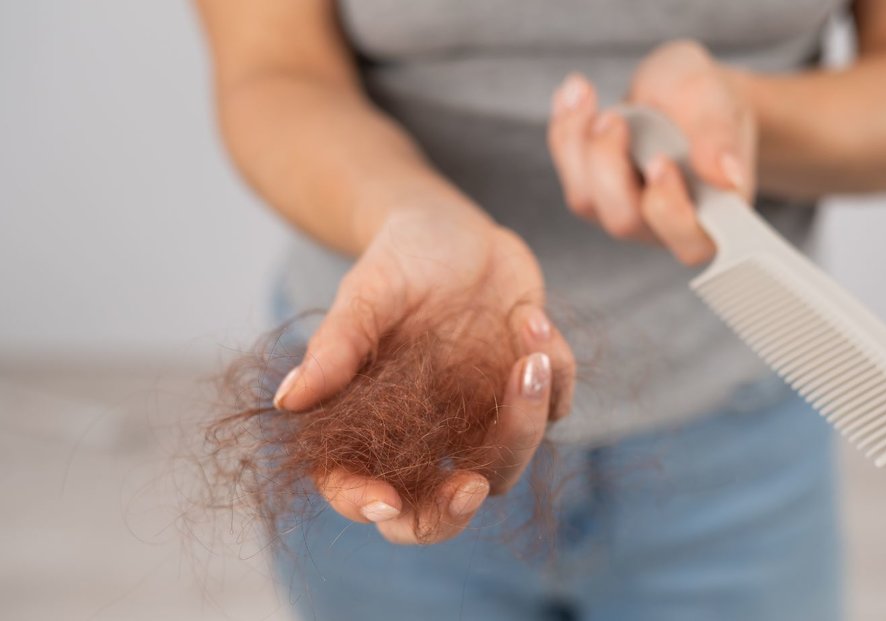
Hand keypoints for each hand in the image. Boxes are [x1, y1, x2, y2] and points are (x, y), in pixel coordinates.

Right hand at [273, 199, 575, 543]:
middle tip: (468, 487)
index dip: (363, 504)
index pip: (356, 484)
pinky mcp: (524, 389)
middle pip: (437, 507)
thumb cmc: (398, 260)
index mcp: (371, 422)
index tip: (384, 501)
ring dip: (524, 423)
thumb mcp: (367, 294)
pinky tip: (530, 317)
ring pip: (507, 464)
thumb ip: (337, 348)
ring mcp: (480, 417)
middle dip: (451, 511)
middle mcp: (426, 433)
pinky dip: (555, 372)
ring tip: (531, 358)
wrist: (454, 230)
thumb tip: (289, 400)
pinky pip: (555, 406)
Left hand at [547, 39, 757, 264]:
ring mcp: (626, 213)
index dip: (669, 209)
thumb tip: (728, 177)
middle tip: (614, 118)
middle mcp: (665, 227)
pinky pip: (569, 173)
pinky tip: (575, 93)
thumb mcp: (716, 102)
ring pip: (586, 200)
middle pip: (624, 220)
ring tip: (584, 91)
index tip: (660, 160)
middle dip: (609, 165)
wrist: (685, 94)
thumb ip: (720, 137)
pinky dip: (565, 130)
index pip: (689, 241)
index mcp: (712, 217)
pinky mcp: (596, 195)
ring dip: (577, 144)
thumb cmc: (707, 103)